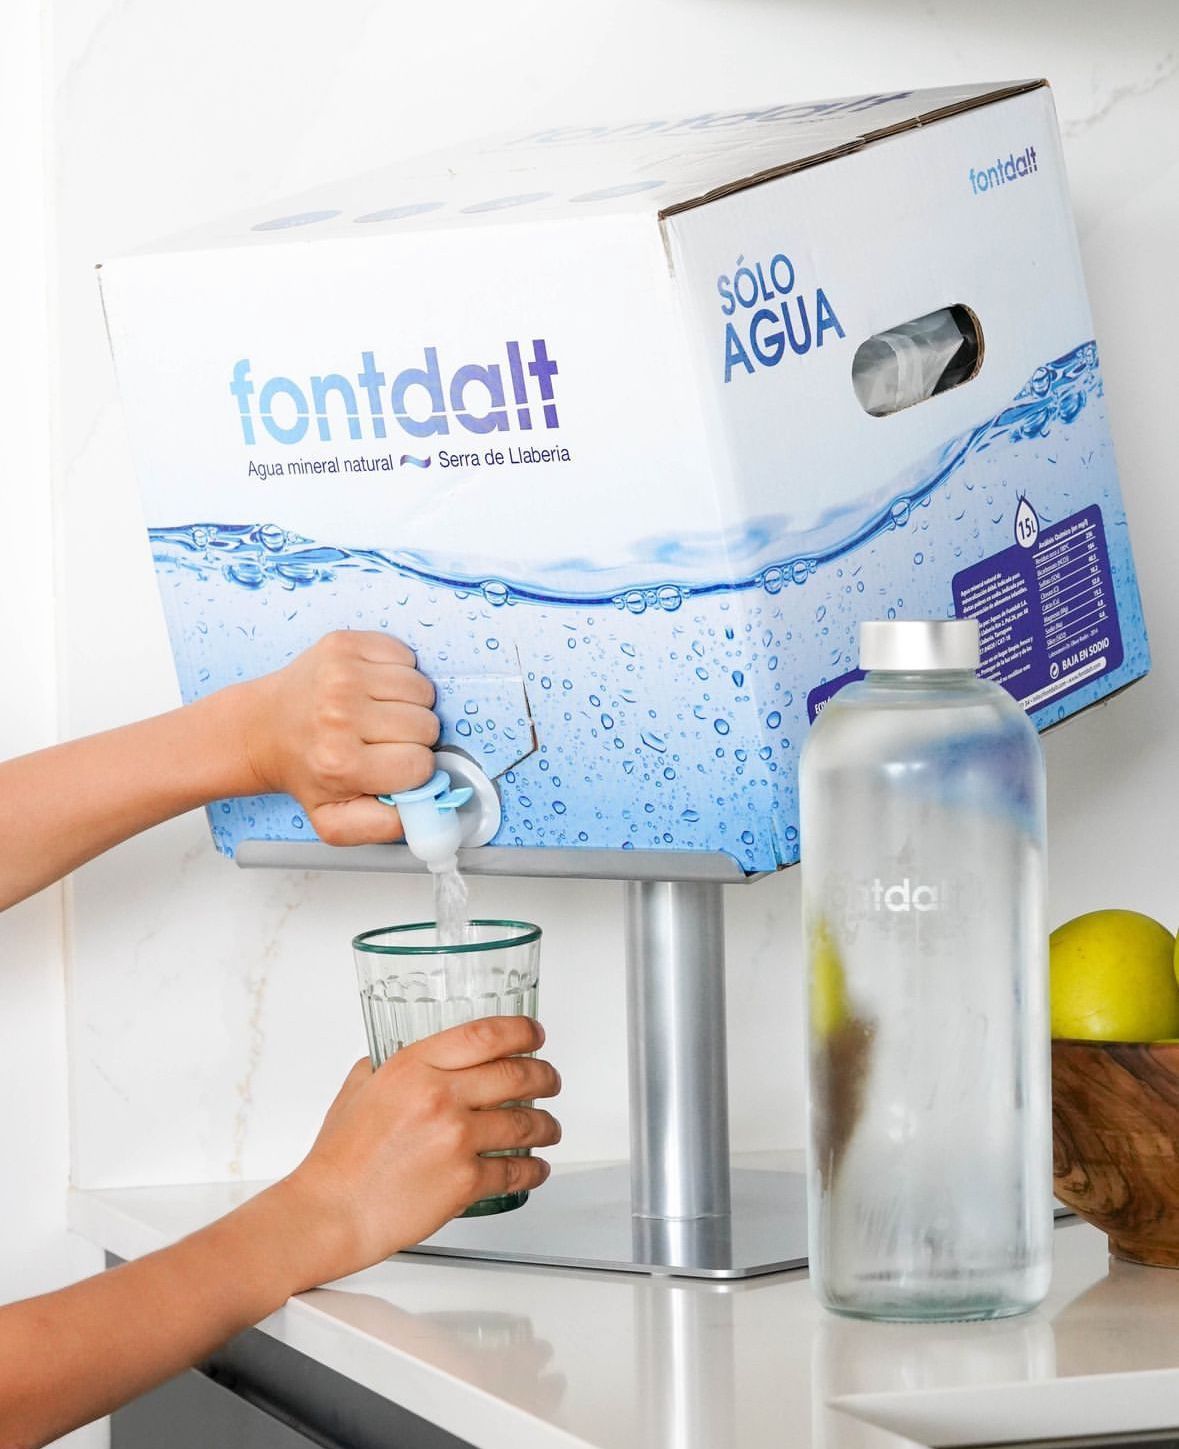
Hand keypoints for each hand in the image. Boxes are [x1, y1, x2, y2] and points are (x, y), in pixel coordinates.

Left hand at [240, 630, 438, 843]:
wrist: (261, 728)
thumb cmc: (304, 771)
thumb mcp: (334, 821)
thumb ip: (385, 827)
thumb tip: (429, 811)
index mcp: (341, 762)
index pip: (420, 765)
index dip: (412, 769)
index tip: (389, 766)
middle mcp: (340, 715)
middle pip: (426, 725)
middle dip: (413, 737)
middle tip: (380, 740)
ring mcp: (342, 674)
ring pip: (422, 689)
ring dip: (409, 703)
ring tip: (377, 712)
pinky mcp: (344, 644)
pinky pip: (406, 656)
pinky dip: (398, 672)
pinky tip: (372, 687)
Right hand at [276, 1017, 560, 1289]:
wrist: (329, 1212)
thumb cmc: (338, 1158)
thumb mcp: (359, 1088)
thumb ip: (392, 1066)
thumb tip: (416, 1058)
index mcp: (413, 1067)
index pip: (485, 1034)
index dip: (521, 1031)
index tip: (535, 1035)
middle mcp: (439, 1097)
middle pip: (517, 1074)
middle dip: (544, 1076)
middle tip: (550, 1081)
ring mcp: (455, 1139)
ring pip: (525, 1123)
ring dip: (546, 1125)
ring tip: (549, 1127)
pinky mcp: (464, 1182)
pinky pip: (516, 1171)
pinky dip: (533, 1170)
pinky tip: (535, 1168)